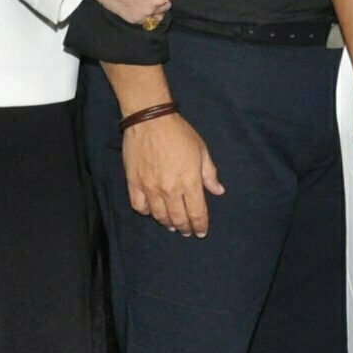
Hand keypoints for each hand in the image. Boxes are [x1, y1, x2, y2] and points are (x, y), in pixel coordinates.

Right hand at [123, 113, 223, 236]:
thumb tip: (218, 191)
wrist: (150, 120)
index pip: (197, 213)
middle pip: (178, 218)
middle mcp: (170, 189)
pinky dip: (146, 212)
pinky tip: (151, 211)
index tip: (201, 231)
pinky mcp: (134, 183)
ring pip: (159, 216)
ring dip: (167, 223)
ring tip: (171, 225)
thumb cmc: (179, 133)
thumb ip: (209, 173)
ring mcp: (150, 188)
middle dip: (184, 228)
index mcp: (189, 182)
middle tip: (187, 231)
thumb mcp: (201, 150)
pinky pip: (139, 206)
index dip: (200, 225)